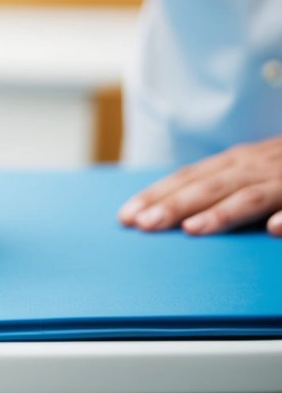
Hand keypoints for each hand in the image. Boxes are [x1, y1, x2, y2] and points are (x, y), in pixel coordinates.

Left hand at [118, 136, 281, 236]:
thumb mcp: (253, 169)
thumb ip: (221, 185)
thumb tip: (176, 210)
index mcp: (238, 162)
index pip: (188, 178)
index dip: (156, 195)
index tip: (126, 216)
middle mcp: (257, 164)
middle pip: (210, 185)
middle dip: (174, 205)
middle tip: (144, 225)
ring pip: (252, 194)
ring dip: (222, 212)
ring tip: (193, 230)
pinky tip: (275, 230)